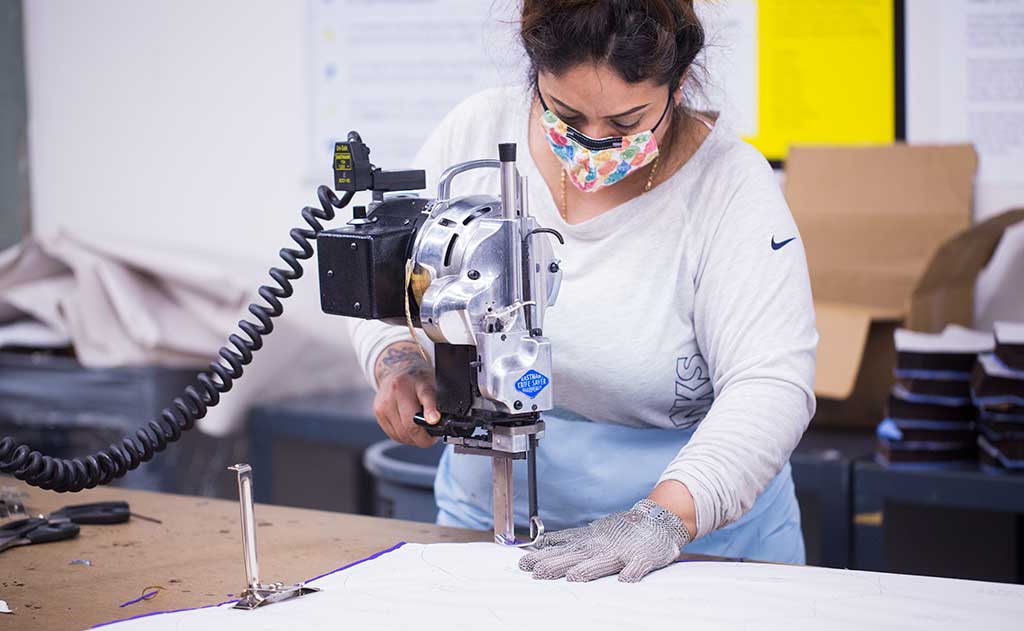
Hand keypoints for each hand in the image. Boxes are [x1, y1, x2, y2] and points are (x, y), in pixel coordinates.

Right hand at [372, 341, 438, 447]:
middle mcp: (398, 390)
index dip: (430, 410)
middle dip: (423, 438)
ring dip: (413, 439)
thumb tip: (438, 424)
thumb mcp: (432, 384)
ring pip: (401, 434)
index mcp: (417, 381)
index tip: (434, 419)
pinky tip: (407, 430)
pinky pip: (393, 434)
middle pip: (411, 424)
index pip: (425, 395)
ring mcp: (385, 401)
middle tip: (431, 438)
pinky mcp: (378, 411)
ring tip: (420, 433)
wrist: (396, 369)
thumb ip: (436, 402)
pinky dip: (403, 437)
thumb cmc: (417, 379)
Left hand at [518, 499, 690, 582]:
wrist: (655, 520)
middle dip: (557, 564)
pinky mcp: (642, 557)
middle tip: (538, 573)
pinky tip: (626, 580)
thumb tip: (541, 543)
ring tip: (573, 577)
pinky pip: (638, 566)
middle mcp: (601, 546)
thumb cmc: (620, 531)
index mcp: (588, 542)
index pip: (561, 549)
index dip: (543, 556)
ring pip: (603, 562)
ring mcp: (622, 551)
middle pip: (575, 557)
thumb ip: (568, 540)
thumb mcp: (590, 533)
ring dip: (588, 569)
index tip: (524, 565)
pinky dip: (632, 571)